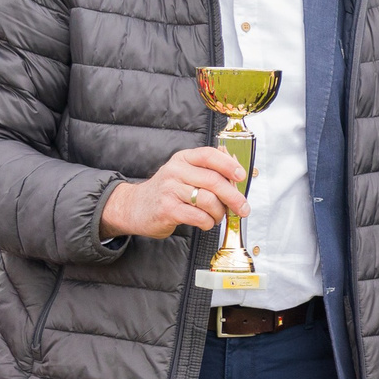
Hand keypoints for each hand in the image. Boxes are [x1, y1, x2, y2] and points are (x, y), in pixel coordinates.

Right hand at [101, 148, 248, 240]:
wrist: (135, 207)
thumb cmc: (167, 192)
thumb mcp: (184, 174)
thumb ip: (207, 171)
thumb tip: (236, 174)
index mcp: (183, 158)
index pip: (209, 155)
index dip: (229, 165)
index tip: (242, 176)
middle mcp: (175, 171)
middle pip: (213, 180)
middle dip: (233, 197)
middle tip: (243, 208)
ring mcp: (170, 190)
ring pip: (208, 200)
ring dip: (219, 212)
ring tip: (217, 217)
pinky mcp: (167, 209)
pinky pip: (198, 216)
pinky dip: (208, 222)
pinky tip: (206, 222)